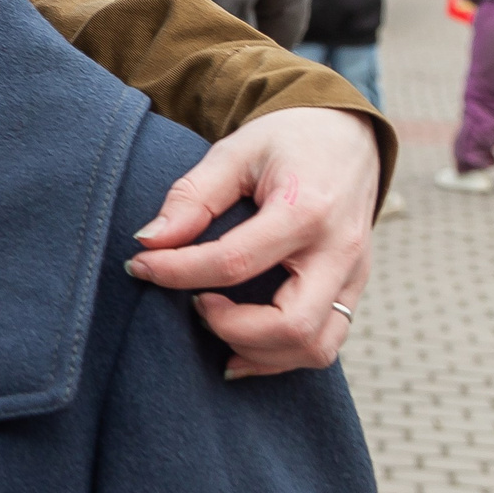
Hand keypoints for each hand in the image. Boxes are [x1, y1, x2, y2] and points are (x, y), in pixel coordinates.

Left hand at [125, 108, 378, 378]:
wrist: (349, 136)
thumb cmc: (287, 141)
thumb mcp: (234, 152)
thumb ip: (192, 197)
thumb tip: (149, 241)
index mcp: (306, 209)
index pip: (235, 262)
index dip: (177, 271)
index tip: (140, 266)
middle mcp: (339, 251)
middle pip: (291, 324)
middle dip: (228, 327)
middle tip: (192, 302)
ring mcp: (353, 276)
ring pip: (315, 347)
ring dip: (256, 350)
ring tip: (213, 322)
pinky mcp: (353, 290)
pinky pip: (325, 344)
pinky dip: (279, 356)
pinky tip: (238, 344)